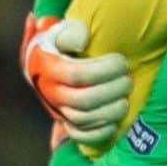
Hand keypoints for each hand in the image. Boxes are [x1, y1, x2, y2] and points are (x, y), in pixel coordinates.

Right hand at [20, 14, 130, 144]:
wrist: (39, 63)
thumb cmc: (56, 44)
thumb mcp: (56, 30)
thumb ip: (68, 30)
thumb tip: (81, 40)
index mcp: (47, 68)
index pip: (77, 74)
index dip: (105, 70)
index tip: (121, 61)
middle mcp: (49, 91)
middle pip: (82, 100)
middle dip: (112, 90)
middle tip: (128, 79)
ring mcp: (55, 109)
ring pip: (83, 119)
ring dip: (111, 110)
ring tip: (125, 98)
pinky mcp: (63, 122)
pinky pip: (80, 135)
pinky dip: (99, 132)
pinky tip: (114, 120)